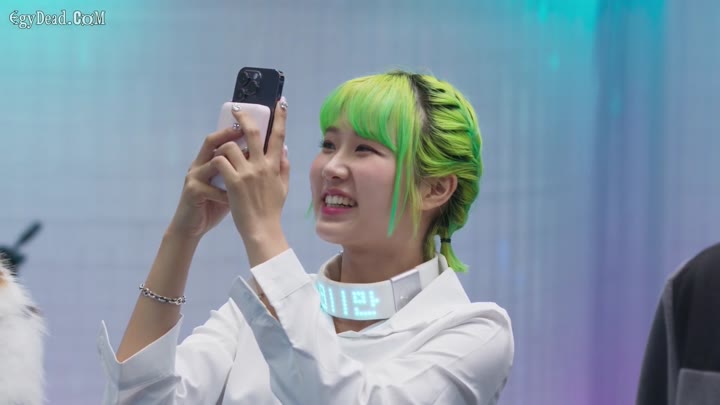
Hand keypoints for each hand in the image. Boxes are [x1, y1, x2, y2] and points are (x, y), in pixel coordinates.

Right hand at [166, 126, 246, 239]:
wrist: (191, 228)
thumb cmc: (212, 206)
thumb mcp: (228, 187)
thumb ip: (240, 173)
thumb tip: (264, 161)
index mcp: (208, 162)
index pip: (220, 139)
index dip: (233, 128)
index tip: (251, 121)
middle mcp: (199, 165)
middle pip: (212, 141)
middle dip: (229, 133)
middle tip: (246, 130)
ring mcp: (194, 177)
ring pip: (213, 162)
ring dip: (232, 163)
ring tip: (248, 165)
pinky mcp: (192, 192)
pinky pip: (213, 188)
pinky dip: (227, 193)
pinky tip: (237, 198)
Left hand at [212, 98, 289, 240]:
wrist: (262, 229)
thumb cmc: (272, 210)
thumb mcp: (283, 187)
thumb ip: (284, 166)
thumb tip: (283, 149)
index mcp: (274, 165)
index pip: (279, 136)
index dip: (280, 117)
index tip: (281, 102)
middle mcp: (262, 165)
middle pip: (253, 132)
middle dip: (244, 117)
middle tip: (236, 109)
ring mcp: (247, 172)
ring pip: (231, 145)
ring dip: (224, 145)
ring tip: (221, 150)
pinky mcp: (233, 181)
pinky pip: (220, 161)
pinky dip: (216, 160)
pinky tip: (215, 166)